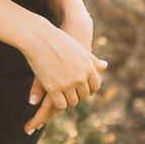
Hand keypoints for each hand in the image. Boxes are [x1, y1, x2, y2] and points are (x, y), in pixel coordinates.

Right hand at [21, 19, 101, 134]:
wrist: (39, 38)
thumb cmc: (59, 41)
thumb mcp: (79, 49)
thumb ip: (91, 60)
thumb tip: (105, 66)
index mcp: (88, 67)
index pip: (95, 86)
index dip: (89, 90)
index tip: (82, 90)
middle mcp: (80, 77)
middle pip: (84, 95)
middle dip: (78, 97)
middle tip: (71, 96)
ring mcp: (67, 84)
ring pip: (72, 102)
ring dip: (69, 102)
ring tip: (64, 100)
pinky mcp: (53, 88)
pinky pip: (60, 104)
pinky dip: (59, 104)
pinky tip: (56, 99)